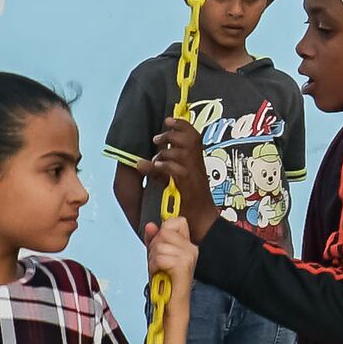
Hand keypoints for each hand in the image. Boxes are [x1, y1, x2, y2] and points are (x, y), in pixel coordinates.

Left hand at [144, 206, 200, 283]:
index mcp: (188, 245)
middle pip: (165, 231)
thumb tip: (151, 225)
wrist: (171, 306)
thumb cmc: (165, 285)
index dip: (164, 229)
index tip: (159, 244)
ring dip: (153, 258)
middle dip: (155, 246)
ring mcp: (189, 256)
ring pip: (160, 244)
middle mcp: (191, 249)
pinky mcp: (183, 265)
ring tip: (158, 269)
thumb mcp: (156, 258)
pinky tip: (159, 273)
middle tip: (157, 261)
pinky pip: (160, 257)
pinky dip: (154, 265)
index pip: (177, 221)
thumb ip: (154, 240)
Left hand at [147, 122, 211, 240]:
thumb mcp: (173, 182)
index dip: (182, 124)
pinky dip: (163, 165)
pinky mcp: (188, 185)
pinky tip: (154, 168)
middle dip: (173, 133)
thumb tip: (139, 162)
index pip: (193, 134)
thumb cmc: (190, 204)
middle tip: (157, 140)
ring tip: (156, 159)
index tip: (168, 120)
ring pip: (183, 150)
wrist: (203, 223)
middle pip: (191, 137)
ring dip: (166, 151)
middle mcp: (197, 164)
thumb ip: (160, 171)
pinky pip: (176, 168)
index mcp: (195, 161)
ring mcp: (194, 174)